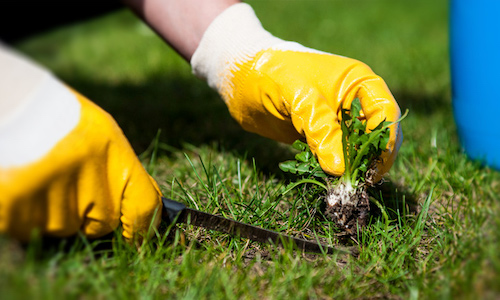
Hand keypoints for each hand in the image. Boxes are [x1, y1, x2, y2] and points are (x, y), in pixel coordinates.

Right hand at [0, 50, 161, 241]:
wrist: (9, 100)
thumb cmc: (56, 116)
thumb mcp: (100, 133)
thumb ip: (119, 172)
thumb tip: (140, 213)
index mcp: (113, 154)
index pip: (143, 205)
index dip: (144, 227)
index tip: (137, 237)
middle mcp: (88, 177)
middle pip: (100, 224)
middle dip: (86, 214)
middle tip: (65, 182)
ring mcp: (52, 192)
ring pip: (61, 227)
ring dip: (51, 211)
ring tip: (39, 175)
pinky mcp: (16, 202)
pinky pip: (27, 226)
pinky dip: (22, 213)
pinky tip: (21, 184)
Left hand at [191, 3, 401, 177]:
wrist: (240, 78)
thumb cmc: (271, 74)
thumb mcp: (298, 97)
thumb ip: (321, 129)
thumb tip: (340, 169)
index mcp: (358, 82)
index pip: (385, 114)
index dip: (384, 142)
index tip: (373, 168)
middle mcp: (354, 102)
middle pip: (376, 136)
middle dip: (369, 159)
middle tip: (355, 183)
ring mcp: (337, 120)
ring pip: (356, 150)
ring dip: (351, 168)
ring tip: (340, 185)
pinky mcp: (320, 135)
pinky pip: (335, 157)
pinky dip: (333, 169)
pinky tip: (325, 178)